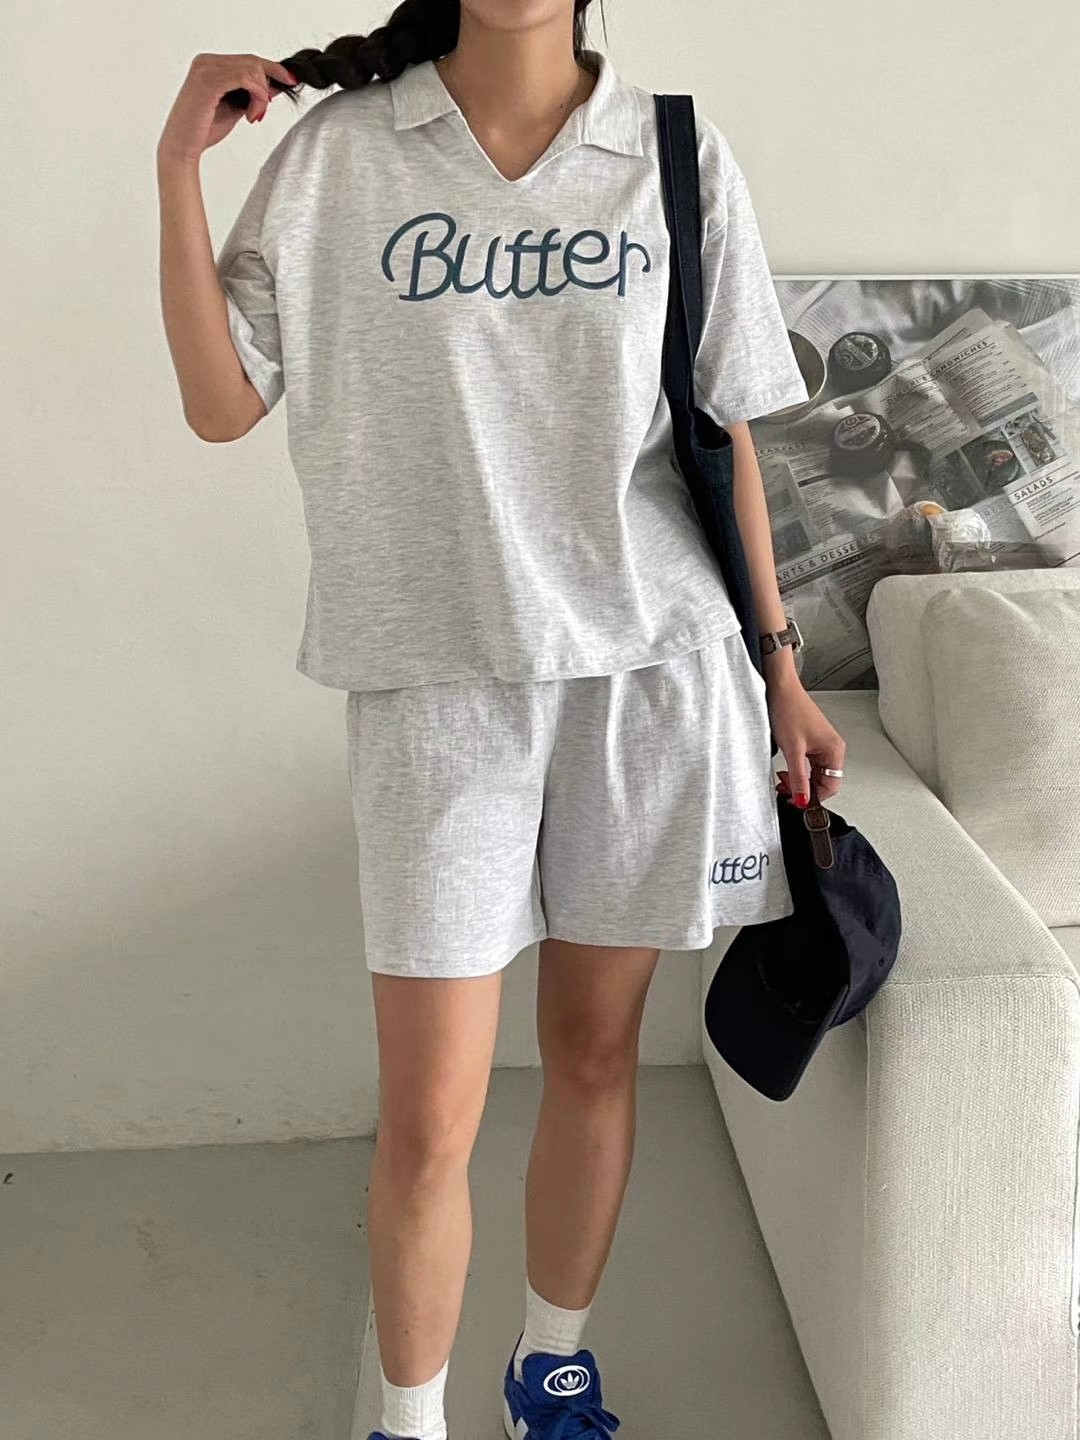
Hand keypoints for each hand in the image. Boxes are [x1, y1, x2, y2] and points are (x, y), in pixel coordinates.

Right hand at [157, 53, 297, 166]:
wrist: (183, 147)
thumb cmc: (204, 129)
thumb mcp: (236, 107)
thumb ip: (252, 94)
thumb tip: (276, 85)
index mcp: (210, 64)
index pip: (248, 60)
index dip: (272, 68)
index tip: (290, 80)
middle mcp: (206, 61)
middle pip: (252, 61)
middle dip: (268, 84)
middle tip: (266, 109)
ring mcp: (206, 69)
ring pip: (252, 69)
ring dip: (262, 95)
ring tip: (254, 115)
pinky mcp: (209, 81)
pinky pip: (245, 79)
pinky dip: (256, 97)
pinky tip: (251, 115)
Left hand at [765, 671, 845, 806]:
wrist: (779, 689)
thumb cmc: (789, 709)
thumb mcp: (792, 749)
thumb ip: (798, 778)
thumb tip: (803, 799)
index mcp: (834, 750)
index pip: (830, 786)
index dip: (813, 797)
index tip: (796, 801)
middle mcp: (831, 748)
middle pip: (822, 782)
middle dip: (803, 789)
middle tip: (785, 790)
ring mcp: (821, 745)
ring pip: (813, 774)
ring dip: (798, 780)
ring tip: (782, 779)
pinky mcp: (810, 742)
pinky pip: (807, 765)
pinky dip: (796, 771)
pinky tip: (785, 770)